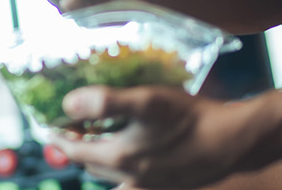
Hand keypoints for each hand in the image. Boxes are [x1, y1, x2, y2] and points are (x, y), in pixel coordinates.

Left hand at [49, 86, 250, 188]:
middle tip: (75, 127)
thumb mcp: (147, 100)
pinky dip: (124, 171)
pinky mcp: (166, 185)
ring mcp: (148, 185)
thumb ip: (105, 101)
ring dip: (101, 157)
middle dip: (79, 146)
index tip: (48, 125)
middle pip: (90, 163)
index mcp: (118, 158)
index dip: (58, 137)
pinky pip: (134, 182)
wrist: (233, 142)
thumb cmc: (190, 118)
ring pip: (111, 173)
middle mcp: (129, 177)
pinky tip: (133, 156)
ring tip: (102, 136)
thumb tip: (69, 104)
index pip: (72, 150)